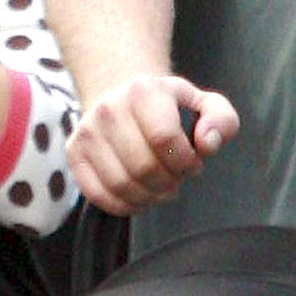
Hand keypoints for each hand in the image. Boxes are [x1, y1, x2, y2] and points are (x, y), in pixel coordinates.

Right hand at [69, 75, 239, 215]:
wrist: (120, 96)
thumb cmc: (168, 107)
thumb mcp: (203, 104)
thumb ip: (221, 121)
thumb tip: (207, 144)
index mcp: (143, 90)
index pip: (164, 138)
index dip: (184, 162)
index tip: (192, 163)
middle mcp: (109, 108)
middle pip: (143, 167)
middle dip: (169, 182)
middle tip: (176, 177)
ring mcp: (88, 131)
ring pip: (121, 185)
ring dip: (149, 196)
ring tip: (160, 186)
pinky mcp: (74, 152)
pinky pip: (99, 195)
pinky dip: (124, 205)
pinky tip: (139, 195)